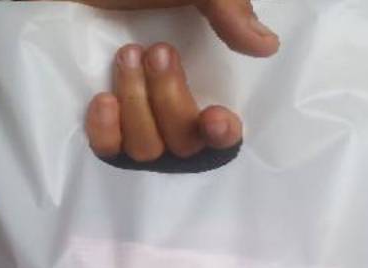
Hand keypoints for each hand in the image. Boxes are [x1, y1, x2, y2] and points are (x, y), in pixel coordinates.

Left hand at [83, 1, 278, 163]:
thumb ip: (228, 10)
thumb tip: (268, 45)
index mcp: (201, 83)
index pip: (221, 135)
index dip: (221, 136)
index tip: (213, 118)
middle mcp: (170, 113)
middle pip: (184, 146)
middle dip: (170, 101)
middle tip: (158, 53)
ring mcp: (134, 123)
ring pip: (147, 150)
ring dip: (138, 105)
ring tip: (127, 57)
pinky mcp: (100, 127)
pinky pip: (109, 152)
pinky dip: (108, 130)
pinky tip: (104, 99)